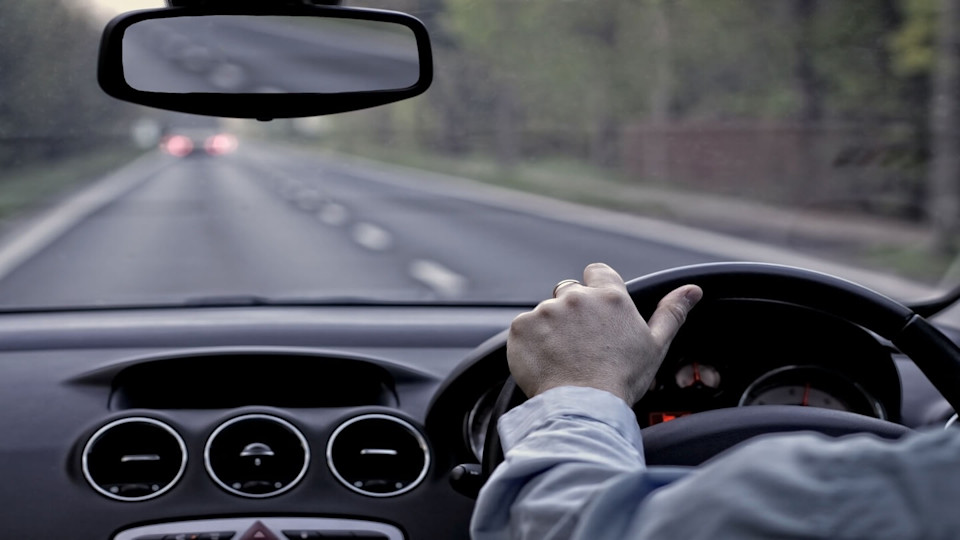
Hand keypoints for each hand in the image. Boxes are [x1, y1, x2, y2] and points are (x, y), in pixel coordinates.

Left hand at [507, 263, 702, 404]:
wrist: (583, 408)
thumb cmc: (622, 380)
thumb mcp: (655, 346)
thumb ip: (671, 312)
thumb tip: (692, 290)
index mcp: (610, 297)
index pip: (598, 272)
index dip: (596, 288)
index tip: (597, 312)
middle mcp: (576, 297)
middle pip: (568, 290)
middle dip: (572, 310)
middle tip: (580, 343)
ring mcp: (546, 311)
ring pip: (546, 311)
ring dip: (551, 328)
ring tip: (563, 358)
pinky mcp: (522, 327)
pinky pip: (524, 328)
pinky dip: (531, 342)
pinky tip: (545, 362)